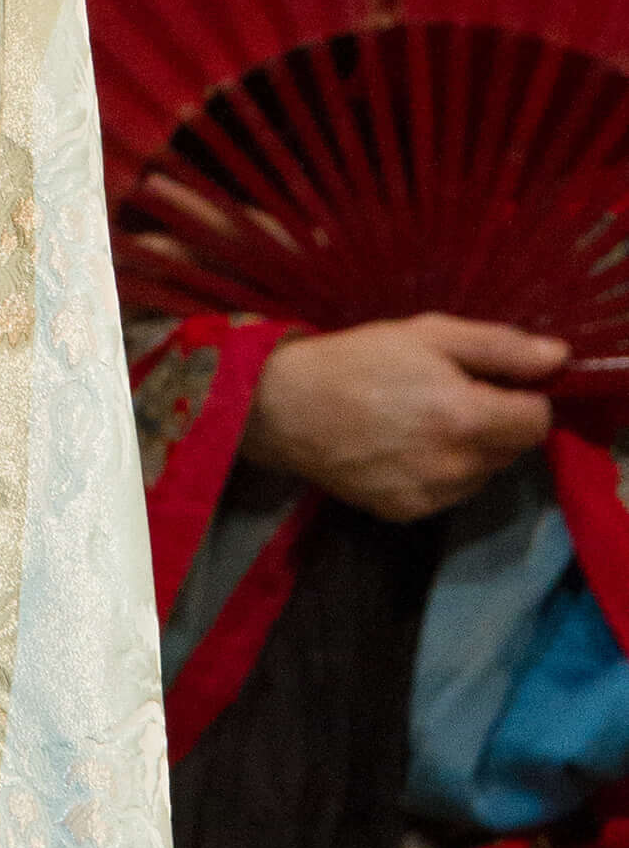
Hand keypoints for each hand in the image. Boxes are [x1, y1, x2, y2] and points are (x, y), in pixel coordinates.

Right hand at [241, 314, 567, 520]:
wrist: (287, 408)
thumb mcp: (428, 333)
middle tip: (448, 390)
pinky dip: (442, 469)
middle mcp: (460, 468)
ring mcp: (436, 498)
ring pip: (483, 472)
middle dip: (495, 419)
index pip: (538, 421)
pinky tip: (404, 444)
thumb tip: (560, 357)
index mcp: (468, 419)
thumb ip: (499, 346)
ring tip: (421, 416)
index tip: (490, 378)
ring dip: (470, 447)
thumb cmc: (358, 358)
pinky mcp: (411, 514)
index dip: (522, 395)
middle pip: (512, 448)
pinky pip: (451, 492)